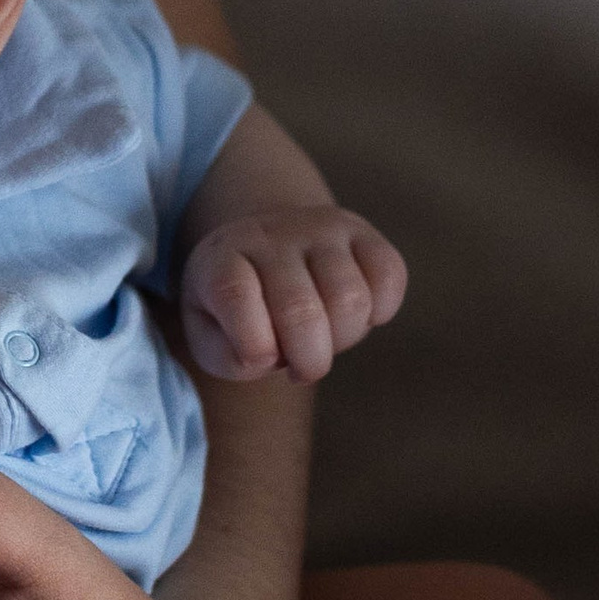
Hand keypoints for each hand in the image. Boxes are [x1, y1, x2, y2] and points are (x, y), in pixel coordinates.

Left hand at [180, 206, 406, 384]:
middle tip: (301, 370)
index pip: (234, 293)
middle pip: (300, 309)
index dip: (252, 340)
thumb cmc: (236, 308)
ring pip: (350, 299)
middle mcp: (271, 236)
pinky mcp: (361, 232)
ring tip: (326, 341)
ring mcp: (319, 229)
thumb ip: (223, 355)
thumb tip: (263, 357)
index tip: (260, 360)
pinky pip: (389, 274)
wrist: (265, 248)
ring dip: (344, 339)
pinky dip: (382, 310)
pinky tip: (359, 317)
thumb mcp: (209, 334)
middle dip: (309, 361)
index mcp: (222, 259)